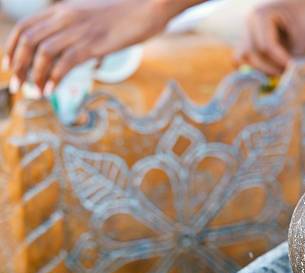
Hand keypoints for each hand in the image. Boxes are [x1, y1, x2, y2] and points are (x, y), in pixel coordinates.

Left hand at [3, 0, 182, 96]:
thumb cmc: (129, 15)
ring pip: (44, 53)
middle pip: (28, 41)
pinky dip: (54, 78)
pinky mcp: (94, 44)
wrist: (150, 5)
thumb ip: (86, 35)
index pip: (25, 26)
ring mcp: (80, 30)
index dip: (12, 47)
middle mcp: (66, 17)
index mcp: (63, 9)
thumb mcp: (98, 20)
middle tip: (16, 85)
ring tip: (33, 92)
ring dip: (33, 75)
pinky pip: (66, 62)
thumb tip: (90, 61)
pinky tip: (50, 90)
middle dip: (18, 65)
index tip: (9, 65)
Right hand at [237, 0, 304, 75]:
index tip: (294, 67)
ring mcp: (249, 32)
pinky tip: (275, 70)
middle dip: (269, 67)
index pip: (266, 46)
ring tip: (281, 71)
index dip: (280, 61)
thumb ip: (298, 54)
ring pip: (245, 57)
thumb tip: (292, 78)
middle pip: (251, 53)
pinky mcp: (252, 41)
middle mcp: (250, 23)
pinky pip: (248, 58)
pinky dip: (259, 67)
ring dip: (261, 68)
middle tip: (287, 73)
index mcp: (261, 15)